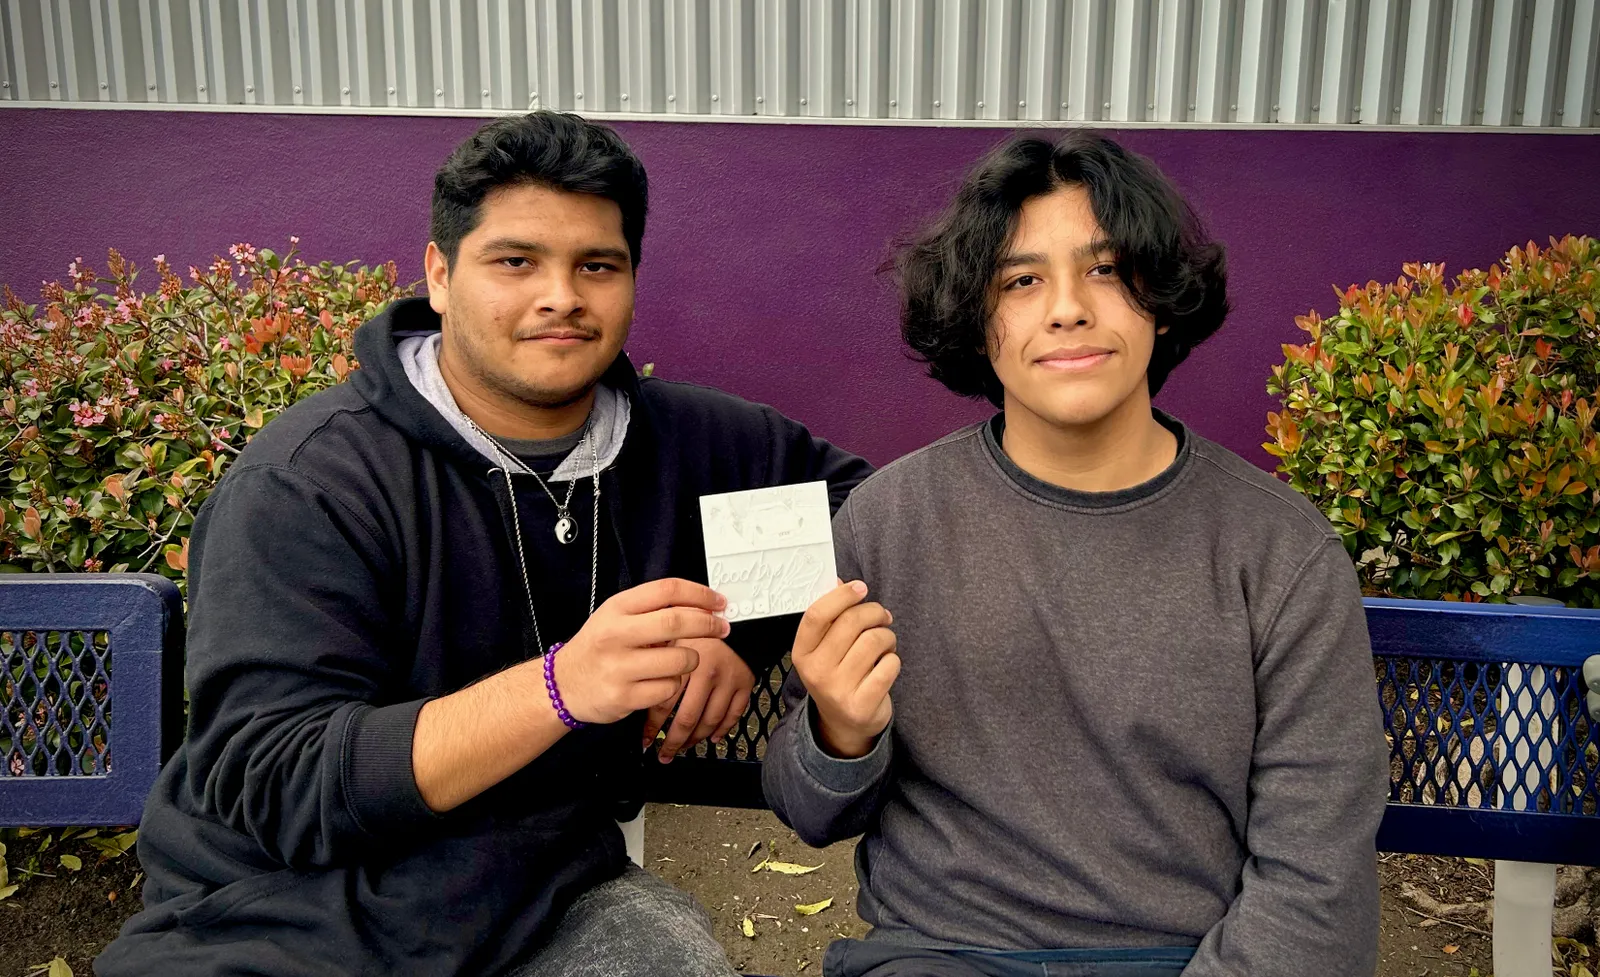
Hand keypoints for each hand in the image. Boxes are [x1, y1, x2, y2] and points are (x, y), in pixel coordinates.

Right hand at [554, 579, 729, 725]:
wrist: (562, 685)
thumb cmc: (598, 647)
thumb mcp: (615, 617)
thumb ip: (651, 610)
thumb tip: (702, 606)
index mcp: (616, 608)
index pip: (666, 590)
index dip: (700, 594)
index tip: (719, 602)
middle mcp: (615, 634)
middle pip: (676, 621)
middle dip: (708, 624)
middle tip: (722, 628)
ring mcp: (619, 667)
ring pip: (680, 659)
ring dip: (690, 660)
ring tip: (679, 660)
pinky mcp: (625, 696)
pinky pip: (670, 688)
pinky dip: (673, 685)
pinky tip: (657, 682)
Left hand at [641, 638, 756, 762]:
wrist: (739, 616)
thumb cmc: (699, 626)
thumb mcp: (671, 634)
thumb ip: (654, 658)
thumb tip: (635, 687)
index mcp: (684, 661)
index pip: (664, 704)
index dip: (653, 727)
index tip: (646, 739)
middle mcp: (707, 672)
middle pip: (687, 719)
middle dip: (673, 742)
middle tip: (664, 754)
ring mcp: (728, 679)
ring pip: (710, 722)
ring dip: (695, 740)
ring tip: (684, 747)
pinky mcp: (746, 683)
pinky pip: (733, 715)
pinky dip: (722, 730)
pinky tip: (712, 738)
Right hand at [790, 580, 898, 758]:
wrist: (844, 724)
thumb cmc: (838, 674)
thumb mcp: (825, 648)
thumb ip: (830, 616)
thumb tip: (838, 581)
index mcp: (802, 652)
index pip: (817, 614)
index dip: (841, 595)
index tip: (861, 587)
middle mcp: (816, 671)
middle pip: (851, 622)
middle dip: (875, 613)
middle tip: (883, 617)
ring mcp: (838, 690)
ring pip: (874, 640)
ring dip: (887, 636)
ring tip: (886, 643)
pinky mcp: (862, 704)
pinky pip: (889, 665)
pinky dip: (894, 659)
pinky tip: (887, 664)